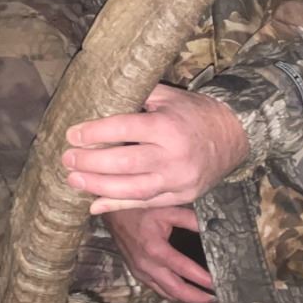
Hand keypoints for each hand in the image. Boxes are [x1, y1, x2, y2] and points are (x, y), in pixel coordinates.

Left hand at [63, 84, 250, 213]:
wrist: (234, 136)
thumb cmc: (195, 113)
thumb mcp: (169, 98)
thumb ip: (138, 98)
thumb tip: (100, 97)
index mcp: (167, 125)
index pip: (124, 128)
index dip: (94, 133)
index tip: (72, 134)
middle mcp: (173, 155)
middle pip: (124, 162)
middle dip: (90, 162)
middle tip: (67, 159)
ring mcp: (179, 179)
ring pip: (133, 189)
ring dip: (99, 186)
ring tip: (74, 180)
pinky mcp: (182, 195)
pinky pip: (146, 203)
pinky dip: (118, 204)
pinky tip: (94, 204)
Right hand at [104, 206, 214, 302]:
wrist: (112, 212)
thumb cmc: (140, 209)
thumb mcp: (167, 209)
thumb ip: (190, 219)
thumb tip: (211, 228)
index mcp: (155, 249)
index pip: (184, 269)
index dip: (202, 279)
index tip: (216, 284)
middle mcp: (146, 264)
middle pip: (175, 290)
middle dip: (196, 297)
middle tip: (214, 298)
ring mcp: (140, 271)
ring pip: (165, 293)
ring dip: (184, 298)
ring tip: (202, 297)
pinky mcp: (136, 272)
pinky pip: (156, 288)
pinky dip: (171, 292)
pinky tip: (183, 291)